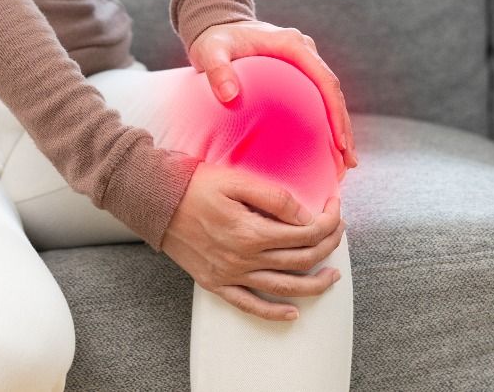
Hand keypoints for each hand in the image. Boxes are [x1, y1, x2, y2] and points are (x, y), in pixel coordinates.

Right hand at [161, 161, 346, 320]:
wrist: (155, 201)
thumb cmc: (195, 185)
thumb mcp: (236, 180)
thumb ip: (274, 198)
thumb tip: (305, 215)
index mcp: (251, 231)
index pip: (304, 233)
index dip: (327, 221)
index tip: (335, 208)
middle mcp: (243, 258)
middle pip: (300, 259)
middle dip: (327, 245)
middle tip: (338, 232)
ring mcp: (230, 274)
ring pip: (283, 287)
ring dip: (314, 284)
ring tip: (332, 277)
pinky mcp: (216, 284)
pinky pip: (249, 306)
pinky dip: (273, 313)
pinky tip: (293, 313)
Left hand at [189, 20, 358, 171]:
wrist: (216, 26)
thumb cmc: (213, 39)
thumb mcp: (210, 51)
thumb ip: (217, 71)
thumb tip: (228, 96)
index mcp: (292, 44)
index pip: (325, 80)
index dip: (336, 112)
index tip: (340, 143)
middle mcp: (304, 50)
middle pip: (334, 91)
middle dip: (344, 127)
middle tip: (348, 162)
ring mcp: (303, 60)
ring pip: (329, 95)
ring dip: (339, 126)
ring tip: (343, 162)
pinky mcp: (298, 70)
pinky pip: (316, 97)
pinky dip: (324, 120)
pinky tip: (324, 147)